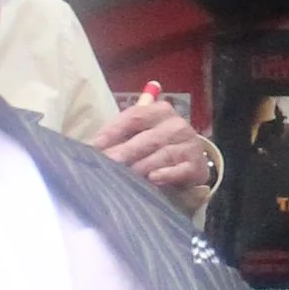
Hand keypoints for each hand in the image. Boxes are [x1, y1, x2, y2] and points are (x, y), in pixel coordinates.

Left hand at [90, 96, 213, 217]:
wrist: (189, 161)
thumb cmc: (157, 146)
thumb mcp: (140, 134)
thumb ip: (120, 134)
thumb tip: (92, 146)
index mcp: (159, 111)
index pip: (134, 117)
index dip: (113, 131)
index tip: (96, 146)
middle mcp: (176, 124)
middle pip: (147, 138)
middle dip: (125, 152)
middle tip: (108, 163)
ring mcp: (189, 144)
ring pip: (163, 154)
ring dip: (142, 166)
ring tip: (125, 176)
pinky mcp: (196, 165)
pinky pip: (180, 170)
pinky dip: (167, 174)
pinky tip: (153, 178)